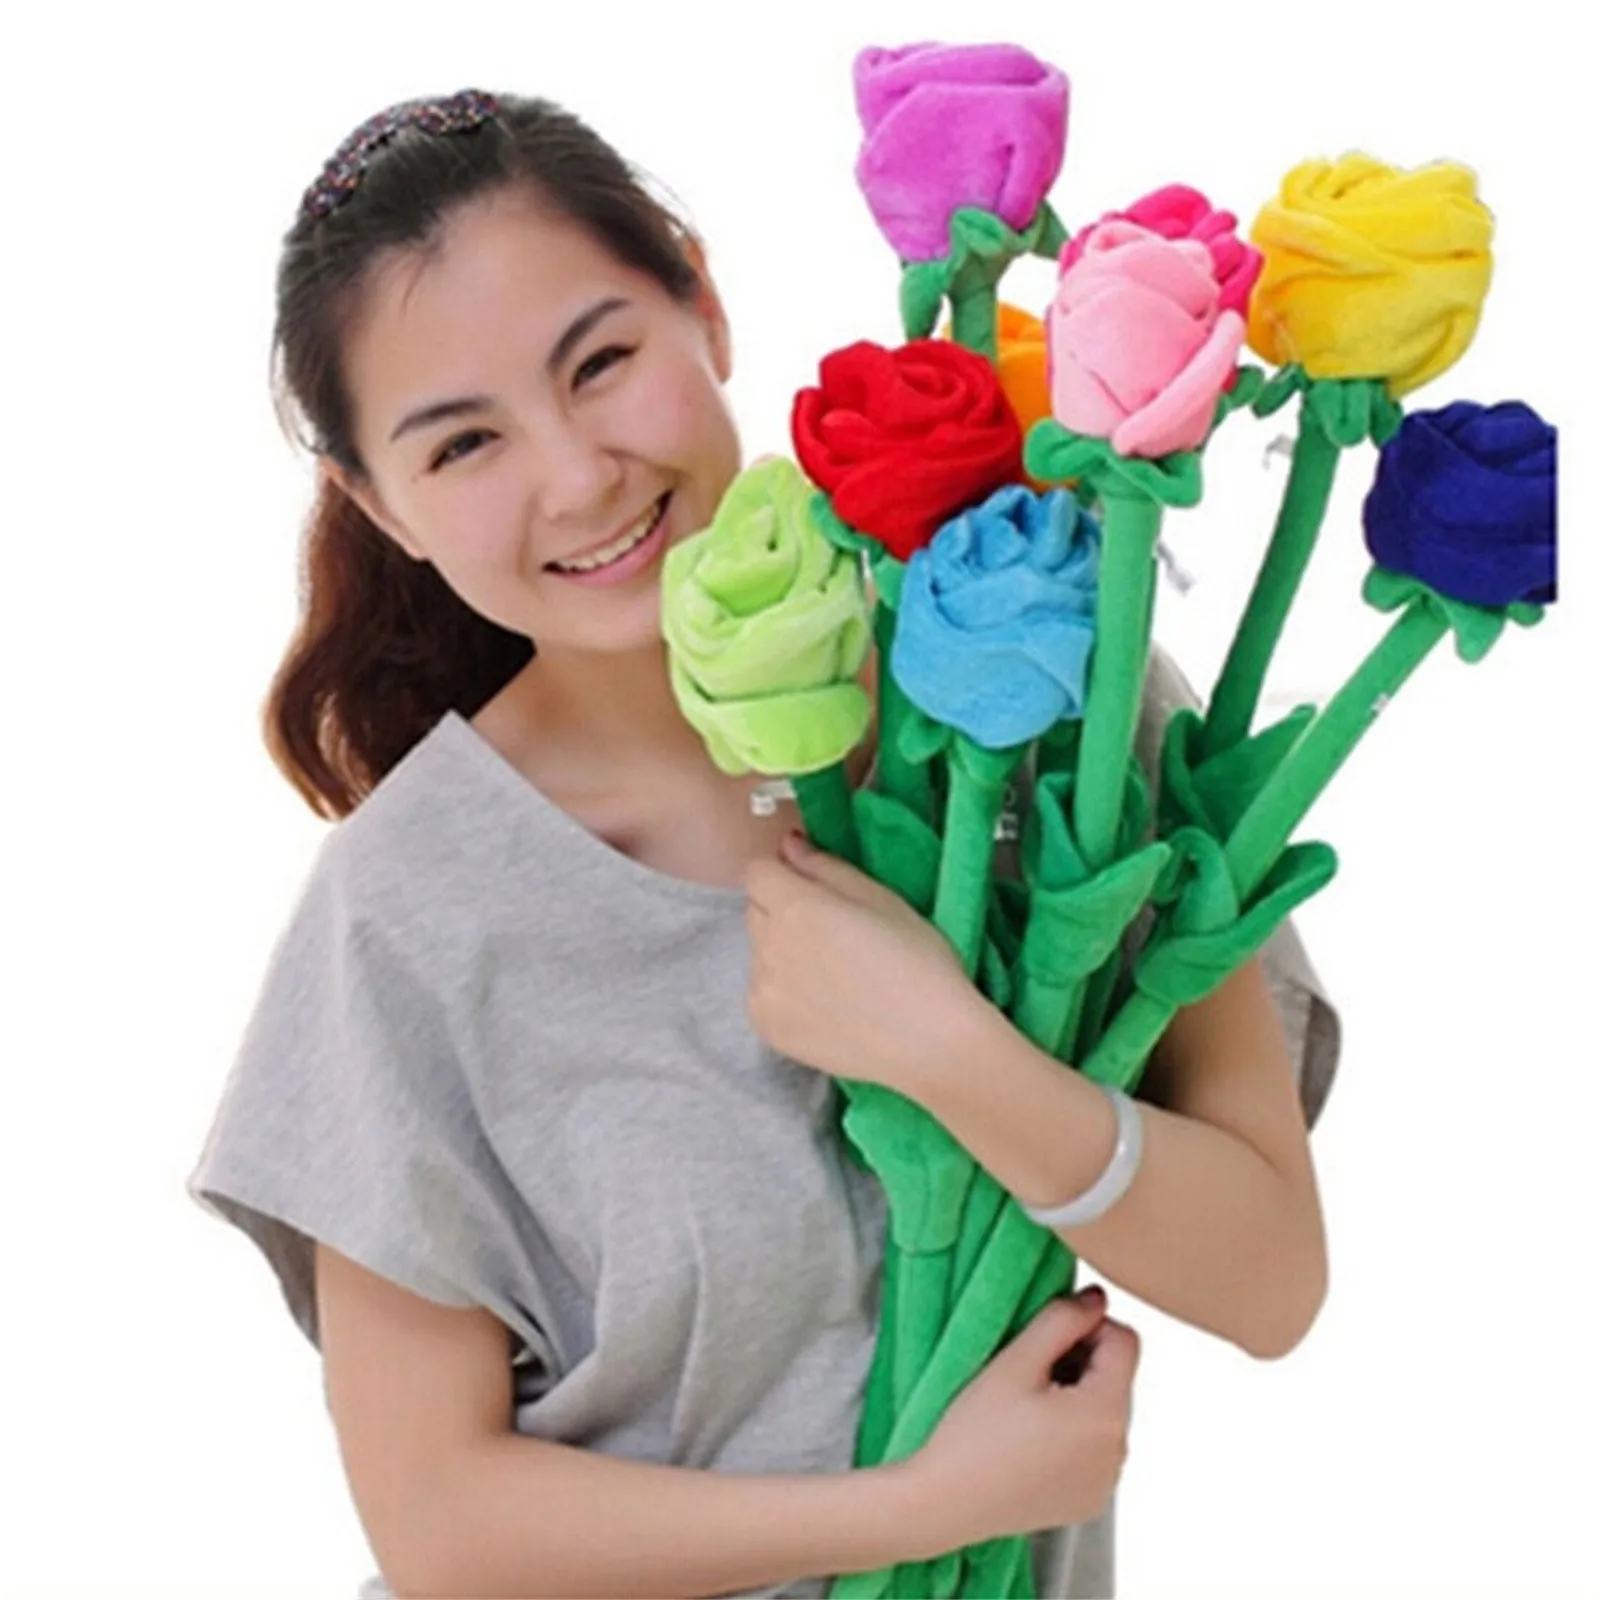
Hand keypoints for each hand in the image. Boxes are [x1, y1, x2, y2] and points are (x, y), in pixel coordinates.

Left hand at [743, 831, 986, 1100]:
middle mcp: (769, 947)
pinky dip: (783, 992)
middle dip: (783, 910)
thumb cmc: (919, 963)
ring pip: (759, 953)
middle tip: (833, 933)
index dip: (782, 874)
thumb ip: (825, 867)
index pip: (757, 872)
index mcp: (798, 908)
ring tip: (834, 974)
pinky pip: (762, 992)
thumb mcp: (882, 899)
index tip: (811, 888)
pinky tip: (825, 1003)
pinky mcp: (766, 1027)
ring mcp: (763, 991)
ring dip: (783, 952)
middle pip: (756, 910)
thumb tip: (788, 845)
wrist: (931, 1043)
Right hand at [906, 1289, 1139, 1553]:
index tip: (1045, 1341)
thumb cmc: (975, 1430)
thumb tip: (1098, 1298)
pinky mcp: (1090, 1500)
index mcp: (1105, 1414)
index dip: (1088, 1327)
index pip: (1125, 1341)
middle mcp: (1119, 1451)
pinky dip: (1072, 1435)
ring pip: (1104, 1412)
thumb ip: (1062, 1318)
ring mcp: (1107, 1481)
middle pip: (1116, 1377)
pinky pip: (1095, 1448)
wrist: (946, 1502)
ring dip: (1076, 1398)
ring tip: (1025, 1409)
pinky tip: (1030, 1440)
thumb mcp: (1016, 1361)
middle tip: (1027, 1375)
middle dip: (1080, 1364)